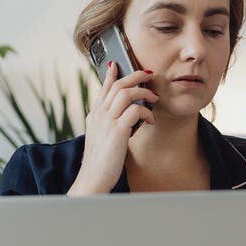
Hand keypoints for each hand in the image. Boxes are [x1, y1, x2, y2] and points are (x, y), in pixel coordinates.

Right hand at [67, 62, 157, 194]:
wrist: (92, 181)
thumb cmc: (99, 165)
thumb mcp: (100, 140)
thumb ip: (108, 127)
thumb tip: (123, 120)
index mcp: (93, 117)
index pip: (102, 89)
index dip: (110, 75)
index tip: (116, 64)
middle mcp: (98, 116)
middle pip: (117, 85)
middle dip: (135, 75)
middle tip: (148, 74)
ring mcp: (106, 122)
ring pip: (126, 93)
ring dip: (143, 91)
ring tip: (154, 97)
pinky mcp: (117, 131)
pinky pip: (135, 110)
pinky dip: (146, 112)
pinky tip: (150, 120)